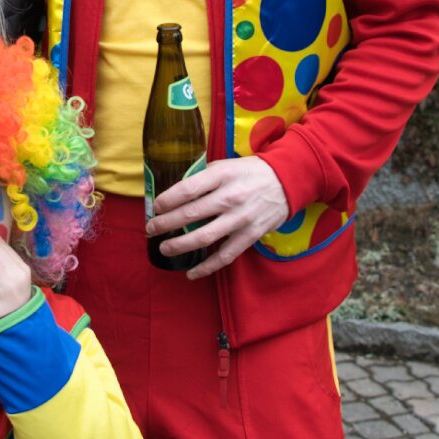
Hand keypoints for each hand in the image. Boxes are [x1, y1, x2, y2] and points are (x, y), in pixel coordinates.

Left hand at [147, 156, 291, 280]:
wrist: (287, 181)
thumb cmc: (250, 172)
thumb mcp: (226, 165)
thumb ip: (202, 176)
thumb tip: (174, 191)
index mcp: (222, 175)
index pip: (187, 189)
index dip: (167, 200)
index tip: (155, 207)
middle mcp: (230, 197)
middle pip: (190, 214)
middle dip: (165, 224)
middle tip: (151, 229)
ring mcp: (241, 218)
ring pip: (203, 237)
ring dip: (179, 245)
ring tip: (164, 248)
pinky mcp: (250, 235)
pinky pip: (225, 256)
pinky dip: (206, 267)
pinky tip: (191, 273)